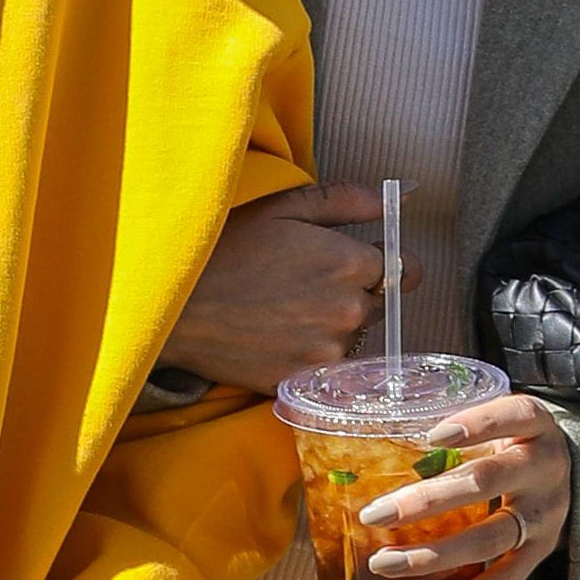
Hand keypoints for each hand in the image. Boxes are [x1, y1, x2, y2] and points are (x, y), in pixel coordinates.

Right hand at [167, 183, 414, 393]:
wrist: (174, 308)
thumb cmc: (226, 248)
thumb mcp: (284, 207)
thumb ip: (348, 201)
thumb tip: (402, 198)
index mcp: (350, 262)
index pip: (405, 269)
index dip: (384, 265)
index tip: (359, 265)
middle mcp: (349, 311)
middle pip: (378, 305)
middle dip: (353, 294)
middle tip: (303, 286)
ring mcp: (328, 352)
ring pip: (352, 339)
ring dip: (332, 328)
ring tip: (284, 313)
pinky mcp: (305, 381)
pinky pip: (328, 370)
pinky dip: (310, 356)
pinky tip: (276, 338)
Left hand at [357, 392, 572, 579]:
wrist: (563, 471)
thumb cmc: (508, 441)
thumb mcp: (492, 422)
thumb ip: (446, 432)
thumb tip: (357, 448)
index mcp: (533, 424)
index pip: (513, 416)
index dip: (478, 425)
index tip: (433, 436)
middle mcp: (545, 467)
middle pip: (488, 481)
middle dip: (427, 501)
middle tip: (375, 515)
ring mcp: (547, 513)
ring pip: (493, 536)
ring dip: (435, 554)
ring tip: (386, 563)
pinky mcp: (543, 550)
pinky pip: (509, 577)